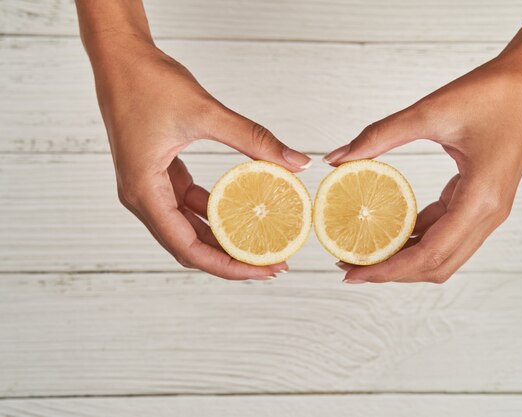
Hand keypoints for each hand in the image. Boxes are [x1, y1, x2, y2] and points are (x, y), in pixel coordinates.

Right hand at [92, 36, 310, 279]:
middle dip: (232, 259)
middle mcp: (142, 197)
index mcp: (144, 191)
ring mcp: (149, 188)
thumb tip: (297, 162)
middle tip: (273, 263)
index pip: (188, 248)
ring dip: (224, 239)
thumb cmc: (147, 81)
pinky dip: (215, 213)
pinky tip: (244, 213)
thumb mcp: (206, 112)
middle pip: (189, 247)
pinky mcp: (158, 175)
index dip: (229, 266)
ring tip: (263, 244)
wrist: (119, 57)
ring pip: (189, 229)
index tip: (265, 270)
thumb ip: (254, 139)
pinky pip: (189, 205)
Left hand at [325, 56, 521, 283]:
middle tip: (350, 266)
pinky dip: (418, 237)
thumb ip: (379, 136)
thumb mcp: (430, 112)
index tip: (351, 273)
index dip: (388, 269)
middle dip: (392, 271)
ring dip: (405, 257)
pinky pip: (447, 230)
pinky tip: (390, 228)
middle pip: (437, 265)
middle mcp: (489, 213)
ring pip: (444, 253)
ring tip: (365, 252)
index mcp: (481, 199)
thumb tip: (335, 157)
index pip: (430, 254)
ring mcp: (489, 210)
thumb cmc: (492, 91)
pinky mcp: (483, 200)